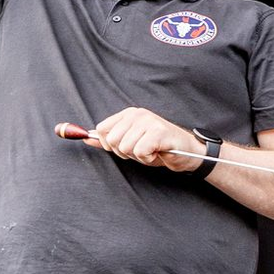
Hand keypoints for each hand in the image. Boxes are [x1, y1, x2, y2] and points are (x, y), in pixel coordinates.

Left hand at [89, 107, 204, 173]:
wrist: (187, 153)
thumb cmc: (158, 149)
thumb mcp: (130, 144)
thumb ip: (108, 141)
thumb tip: (86, 138)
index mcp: (128, 114)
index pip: (102, 129)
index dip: (110, 145)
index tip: (127, 147)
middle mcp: (137, 114)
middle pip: (111, 140)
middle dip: (124, 153)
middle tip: (142, 150)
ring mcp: (149, 121)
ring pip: (125, 147)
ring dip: (138, 157)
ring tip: (151, 152)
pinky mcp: (159, 132)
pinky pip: (140, 151)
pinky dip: (147, 159)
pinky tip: (157, 154)